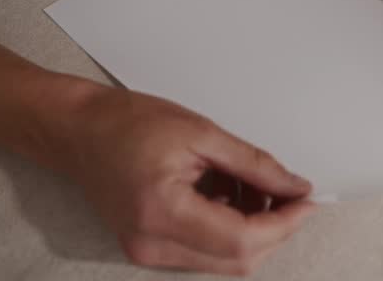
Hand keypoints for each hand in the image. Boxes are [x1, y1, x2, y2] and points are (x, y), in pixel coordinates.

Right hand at [53, 82, 314, 274]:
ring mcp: (148, 252)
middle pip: (237, 260)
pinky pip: (204, 251)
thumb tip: (293, 186)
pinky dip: (228, 226)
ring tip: (251, 183)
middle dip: (274, 228)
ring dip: (252, 227)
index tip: (306, 201)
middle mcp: (152, 243)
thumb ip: (252, 164)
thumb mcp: (200, 133)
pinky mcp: (149, 247)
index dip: (284, 223)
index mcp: (163, 212)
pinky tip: (228, 192)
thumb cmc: (125, 122)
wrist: (76, 130)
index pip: (242, 240)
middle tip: (289, 192)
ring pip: (224, 259)